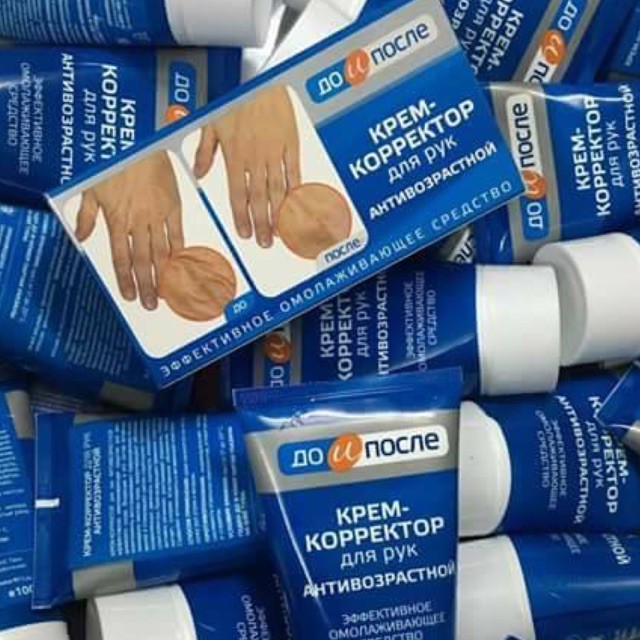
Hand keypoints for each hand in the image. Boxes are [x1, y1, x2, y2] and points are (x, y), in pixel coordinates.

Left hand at [75, 151, 183, 310]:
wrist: (137, 142)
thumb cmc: (112, 161)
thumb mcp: (90, 187)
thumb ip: (86, 215)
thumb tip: (80, 237)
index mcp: (117, 220)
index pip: (121, 258)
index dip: (126, 279)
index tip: (131, 296)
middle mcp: (138, 223)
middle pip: (143, 261)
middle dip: (148, 285)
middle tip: (153, 304)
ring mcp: (158, 216)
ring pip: (161, 252)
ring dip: (164, 273)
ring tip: (169, 291)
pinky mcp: (173, 206)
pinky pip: (178, 233)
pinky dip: (180, 250)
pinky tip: (182, 264)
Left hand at [193, 85, 301, 247]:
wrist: (261, 79)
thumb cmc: (235, 99)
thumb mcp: (211, 123)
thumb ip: (205, 151)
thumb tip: (197, 174)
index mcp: (234, 156)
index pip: (237, 195)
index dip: (241, 217)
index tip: (245, 234)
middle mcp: (254, 159)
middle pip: (258, 199)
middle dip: (261, 224)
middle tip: (265, 243)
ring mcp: (275, 153)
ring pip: (277, 190)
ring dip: (278, 214)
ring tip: (281, 233)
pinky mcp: (291, 145)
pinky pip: (294, 173)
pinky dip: (296, 191)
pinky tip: (298, 207)